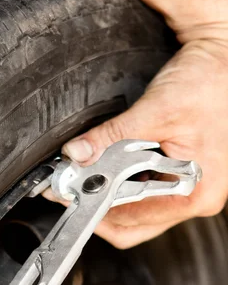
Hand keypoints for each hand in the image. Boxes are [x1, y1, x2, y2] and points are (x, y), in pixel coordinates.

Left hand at [45, 33, 227, 247]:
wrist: (222, 59)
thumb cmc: (207, 82)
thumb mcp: (154, 110)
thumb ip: (111, 135)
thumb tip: (77, 154)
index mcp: (196, 192)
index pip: (134, 219)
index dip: (96, 209)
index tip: (70, 196)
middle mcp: (197, 198)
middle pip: (135, 225)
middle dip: (99, 211)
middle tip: (73, 192)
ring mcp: (191, 190)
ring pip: (139, 215)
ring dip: (110, 199)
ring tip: (87, 180)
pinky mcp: (182, 178)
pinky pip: (147, 196)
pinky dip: (123, 188)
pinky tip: (108, 173)